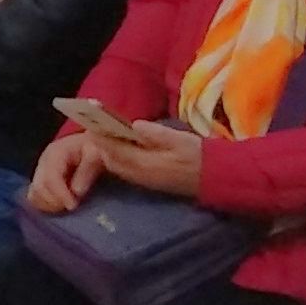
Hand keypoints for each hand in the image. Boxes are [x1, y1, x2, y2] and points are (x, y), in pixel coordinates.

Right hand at [26, 129, 103, 213]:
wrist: (87, 146)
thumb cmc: (93, 149)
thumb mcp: (96, 153)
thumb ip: (87, 170)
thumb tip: (76, 191)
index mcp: (56, 153)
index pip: (50, 177)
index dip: (60, 194)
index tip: (73, 205)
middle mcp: (43, 162)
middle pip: (39, 187)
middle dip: (55, 201)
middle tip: (72, 205)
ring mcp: (39, 171)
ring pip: (34, 194)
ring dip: (49, 204)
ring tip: (66, 204)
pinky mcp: (39, 181)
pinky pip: (34, 197)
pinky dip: (45, 205)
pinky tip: (59, 205)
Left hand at [88, 118, 205, 199]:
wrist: (213, 178)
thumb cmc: (197, 155)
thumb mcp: (179, 140)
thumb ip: (155, 134)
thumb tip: (134, 124)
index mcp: (144, 163)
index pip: (114, 150)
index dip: (101, 137)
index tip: (92, 123)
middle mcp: (138, 174)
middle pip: (110, 159)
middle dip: (101, 144)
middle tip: (97, 126)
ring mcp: (142, 180)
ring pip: (116, 165)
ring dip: (109, 151)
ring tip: (106, 133)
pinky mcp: (147, 181)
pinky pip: (124, 169)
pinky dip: (118, 157)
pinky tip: (122, 146)